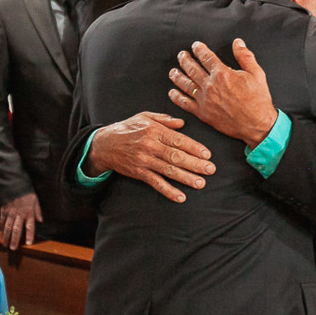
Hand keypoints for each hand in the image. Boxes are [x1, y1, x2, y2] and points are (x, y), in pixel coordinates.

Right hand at [0, 193, 41, 249]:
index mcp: (28, 212)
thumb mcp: (36, 201)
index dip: (30, 235)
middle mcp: (19, 214)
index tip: (29, 244)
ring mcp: (10, 213)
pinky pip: (1, 221)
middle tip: (13, 249)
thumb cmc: (27, 193)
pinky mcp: (3, 210)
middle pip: (16, 229)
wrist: (14, 184)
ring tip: (5, 245)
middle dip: (15, 240)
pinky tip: (1, 234)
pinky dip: (1, 228)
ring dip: (6, 237)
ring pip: (7, 227)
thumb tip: (41, 221)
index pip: (30, 226)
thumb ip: (38, 211)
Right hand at [88, 113, 215, 202]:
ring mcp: (144, 161)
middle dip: (195, 164)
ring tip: (201, 183)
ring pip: (168, 171)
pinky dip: (168, 191)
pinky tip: (180, 197)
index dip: (194, 148)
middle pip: (176, 156)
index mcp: (154, 131)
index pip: (178, 140)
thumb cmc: (128, 128)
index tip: (207, 154)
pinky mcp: (139, 173)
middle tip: (211, 170)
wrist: (104, 144)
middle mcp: (150, 146)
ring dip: (186, 178)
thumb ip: (165, 120)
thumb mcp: (145, 117)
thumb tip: (182, 123)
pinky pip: (156, 183)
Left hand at [168, 39, 277, 147]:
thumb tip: (238, 43)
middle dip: (185, 60)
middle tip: (181, 55)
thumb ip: (245, 56)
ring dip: (177, 76)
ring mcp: (205, 100)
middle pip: (192, 68)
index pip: (206, 56)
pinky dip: (176, 97)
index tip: (195, 46)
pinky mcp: (203, 113)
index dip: (199, 49)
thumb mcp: (256, 74)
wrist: (257, 124)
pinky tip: (172, 92)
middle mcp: (210, 85)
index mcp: (222, 74)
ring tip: (173, 71)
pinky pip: (184, 103)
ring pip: (185, 84)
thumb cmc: (258, 100)